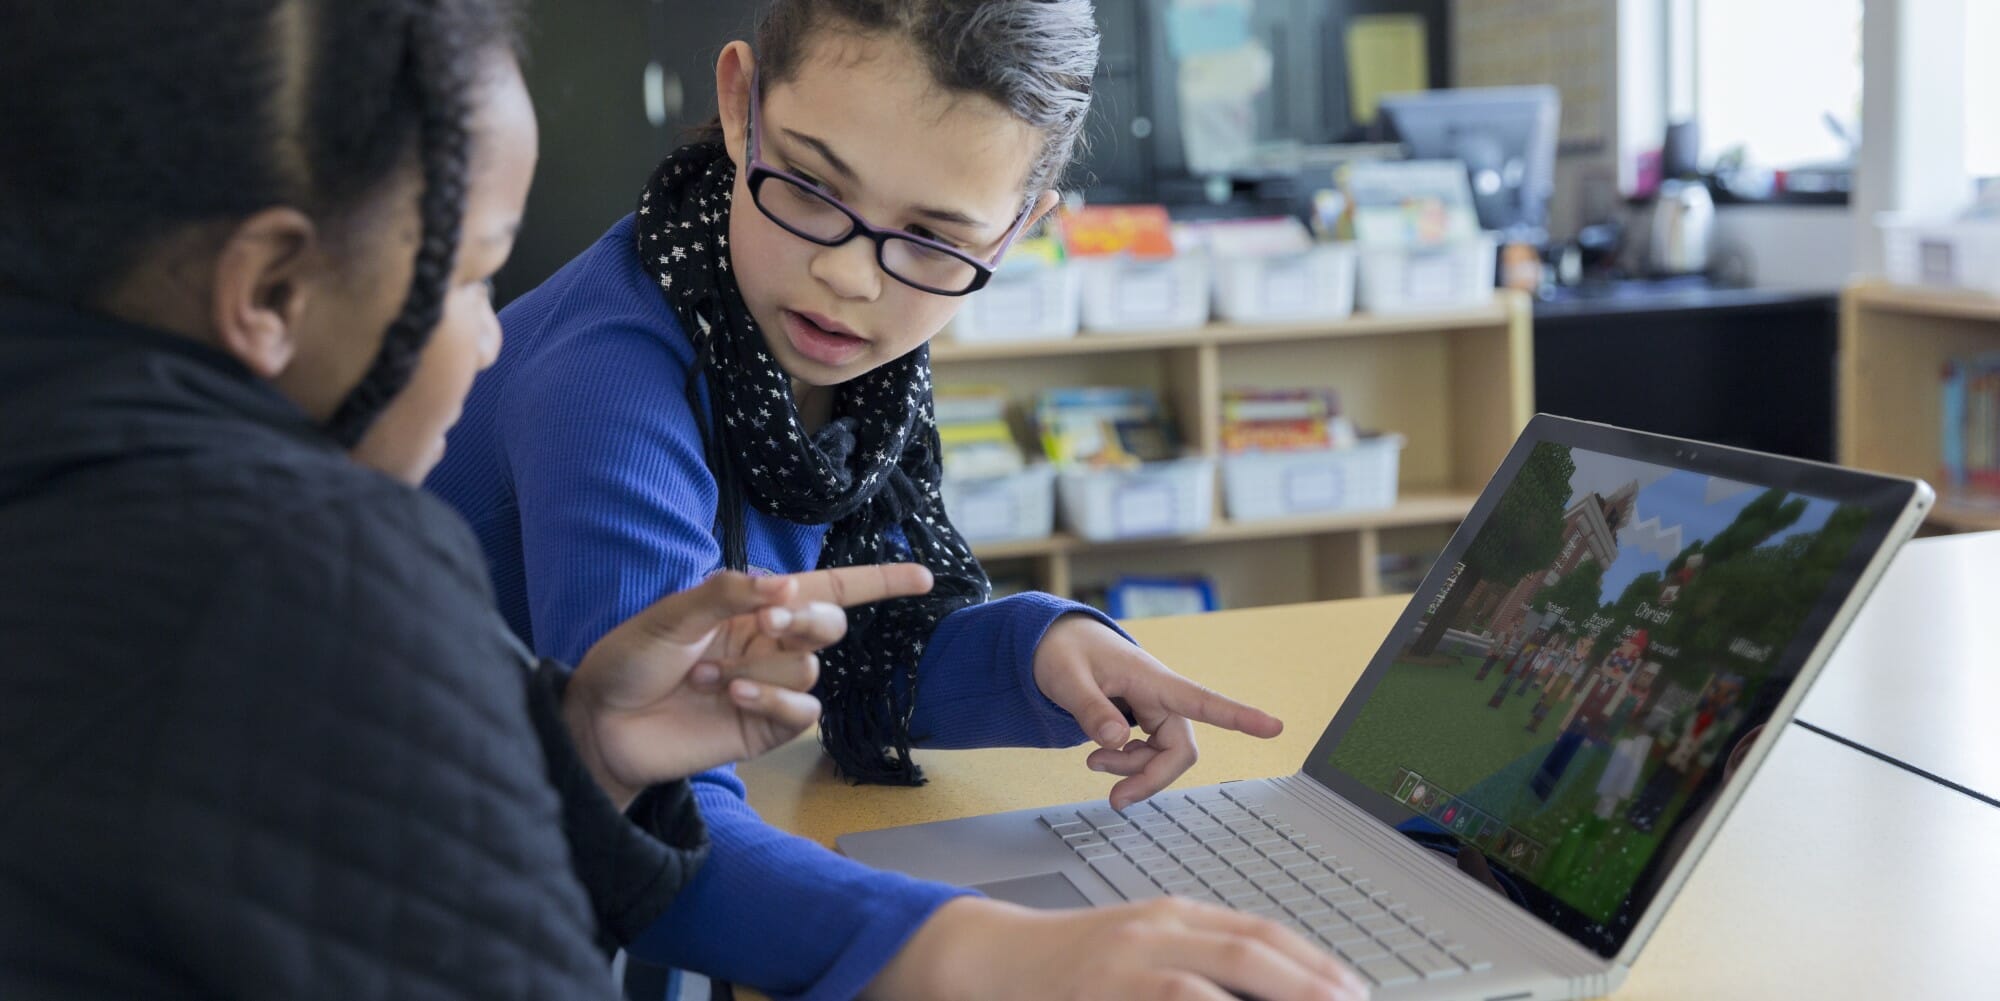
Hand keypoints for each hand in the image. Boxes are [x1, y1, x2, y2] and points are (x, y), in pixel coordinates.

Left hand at [567, 565, 933, 807]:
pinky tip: (733, 695)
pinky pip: (801, 709)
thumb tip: (784, 584)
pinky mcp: (765, 728)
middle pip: (828, 623)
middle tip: (765, 620)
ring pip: (808, 666)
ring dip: (759, 665)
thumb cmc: (629, 660)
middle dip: (806, 618)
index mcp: (753, 606)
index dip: (877, 581)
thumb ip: (728, 593)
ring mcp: (770, 686)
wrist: (601, 724)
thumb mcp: (671, 614)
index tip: (923, 575)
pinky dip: (773, 697)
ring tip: (706, 675)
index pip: (827, 588)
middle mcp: (768, 643)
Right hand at [872, 896, 1368, 1000]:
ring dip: (1274, 993)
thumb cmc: (1066, 963)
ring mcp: (1129, 959)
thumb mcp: (1136, 950)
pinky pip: (1174, 1000)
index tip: (1351, 987)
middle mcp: (1158, 928)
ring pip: (1218, 975)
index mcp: (1172, 915)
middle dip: (1310, 981)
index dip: (1312, 960)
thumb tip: (1256, 983)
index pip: (1260, 931)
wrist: (987, 956)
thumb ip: (1192, 962)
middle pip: (1252, 950)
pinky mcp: (1103, 988)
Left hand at [1033, 614, 1283, 809]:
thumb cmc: (1065, 651)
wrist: (1056, 642)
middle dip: (1151, 777)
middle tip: (1116, 799)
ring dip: (1133, 771)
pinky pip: (1149, 755)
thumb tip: (1117, 740)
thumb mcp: (1067, 678)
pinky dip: (1127, 765)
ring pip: (1164, 757)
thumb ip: (1090, 709)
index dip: (1240, 716)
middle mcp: (1161, 696)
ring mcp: (1153, 710)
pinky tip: (1103, 755)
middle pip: (1180, 749)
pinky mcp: (1143, 721)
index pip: (1203, 699)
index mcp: (1152, 678)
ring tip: (1093, 762)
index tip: (1275, 727)